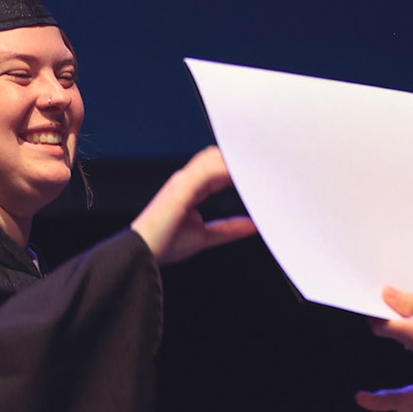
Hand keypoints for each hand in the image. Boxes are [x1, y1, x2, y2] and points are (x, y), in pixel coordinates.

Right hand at [130, 146, 256, 265]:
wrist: (143, 253)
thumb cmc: (165, 244)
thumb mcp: (206, 236)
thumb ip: (228, 229)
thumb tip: (252, 226)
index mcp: (191, 188)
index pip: (220, 170)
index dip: (240, 168)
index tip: (264, 171)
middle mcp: (187, 180)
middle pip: (218, 158)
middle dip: (240, 157)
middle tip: (269, 162)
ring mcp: (183, 180)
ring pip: (214, 158)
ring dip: (236, 158)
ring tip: (262, 162)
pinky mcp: (181, 186)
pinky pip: (209, 169)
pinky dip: (228, 168)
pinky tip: (246, 172)